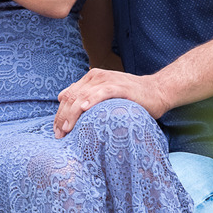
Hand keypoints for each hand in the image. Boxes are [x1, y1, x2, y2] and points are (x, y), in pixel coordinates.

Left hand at [53, 68, 169, 137]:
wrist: (157, 91)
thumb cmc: (131, 97)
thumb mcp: (104, 95)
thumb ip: (86, 96)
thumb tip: (62, 98)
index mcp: (90, 79)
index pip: (68, 96)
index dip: (59, 114)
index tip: (56, 131)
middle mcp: (96, 77)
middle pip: (72, 97)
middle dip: (62, 117)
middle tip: (59, 135)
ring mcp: (107, 80)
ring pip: (83, 96)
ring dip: (72, 113)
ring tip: (66, 128)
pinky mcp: (119, 86)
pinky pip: (102, 93)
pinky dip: (91, 100)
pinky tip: (83, 109)